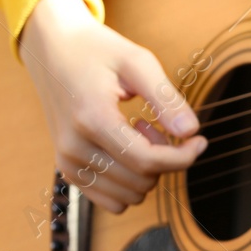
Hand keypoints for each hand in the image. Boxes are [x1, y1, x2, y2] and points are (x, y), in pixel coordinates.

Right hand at [19, 0, 207, 213]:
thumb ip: (166, 99)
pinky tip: (126, 150)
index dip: (182, 157)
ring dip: (147, 170)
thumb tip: (191, 131)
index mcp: (91, 118)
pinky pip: (113, 201)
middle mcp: (74, 147)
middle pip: (142, 180)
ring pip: (130, 196)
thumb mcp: (137, 62)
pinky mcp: (67, 171)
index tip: (199, 140)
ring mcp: (67, 162)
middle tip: (157, 123)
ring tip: (138, 132)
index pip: (146, 161)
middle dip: (165, 157)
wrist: (51, 49)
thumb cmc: (96, 50)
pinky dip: (130, 183)